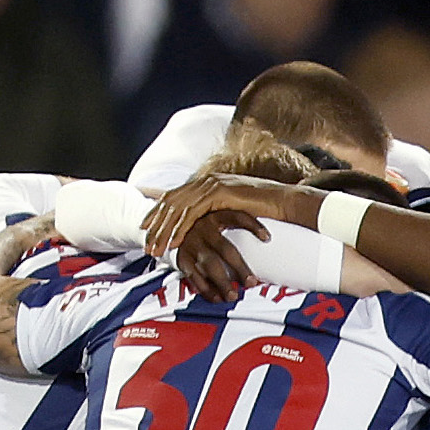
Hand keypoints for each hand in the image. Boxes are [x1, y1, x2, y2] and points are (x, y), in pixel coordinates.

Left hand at [144, 174, 298, 255]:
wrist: (284, 203)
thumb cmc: (265, 210)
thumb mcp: (234, 210)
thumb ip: (217, 212)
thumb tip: (206, 225)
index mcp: (207, 182)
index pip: (174, 197)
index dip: (157, 213)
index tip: (145, 230)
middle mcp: (206, 180)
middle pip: (170, 201)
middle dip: (155, 225)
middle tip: (145, 244)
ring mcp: (212, 184)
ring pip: (178, 208)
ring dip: (164, 231)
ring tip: (156, 249)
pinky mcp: (219, 194)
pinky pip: (193, 213)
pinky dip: (181, 229)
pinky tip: (174, 243)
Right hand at [173, 210, 260, 300]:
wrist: (166, 226)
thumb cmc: (200, 224)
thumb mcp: (213, 214)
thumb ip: (234, 223)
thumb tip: (266, 238)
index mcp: (214, 214)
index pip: (238, 217)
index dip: (253, 226)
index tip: (267, 238)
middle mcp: (202, 228)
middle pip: (226, 249)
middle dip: (240, 268)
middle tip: (251, 283)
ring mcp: (191, 244)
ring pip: (210, 265)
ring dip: (223, 283)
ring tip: (233, 296)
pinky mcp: (181, 258)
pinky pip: (195, 276)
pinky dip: (206, 289)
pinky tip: (217, 298)